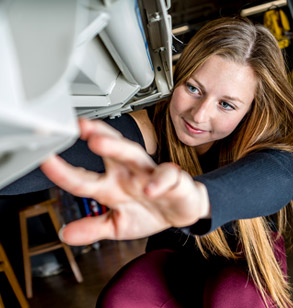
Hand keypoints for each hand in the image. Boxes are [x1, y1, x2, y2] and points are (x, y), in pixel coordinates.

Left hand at [41, 118, 209, 244]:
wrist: (180, 211)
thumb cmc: (148, 212)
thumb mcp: (118, 225)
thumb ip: (94, 227)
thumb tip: (65, 234)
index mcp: (112, 185)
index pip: (84, 177)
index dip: (63, 171)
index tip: (45, 160)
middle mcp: (127, 173)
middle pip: (110, 150)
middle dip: (94, 136)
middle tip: (77, 127)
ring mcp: (148, 173)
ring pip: (133, 154)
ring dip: (116, 148)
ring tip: (99, 143)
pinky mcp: (172, 179)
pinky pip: (165, 177)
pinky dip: (158, 182)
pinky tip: (150, 188)